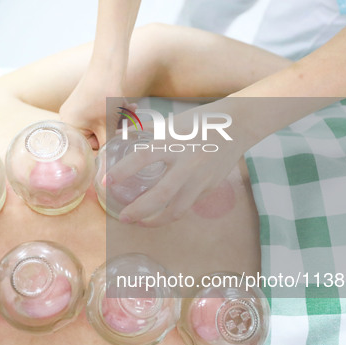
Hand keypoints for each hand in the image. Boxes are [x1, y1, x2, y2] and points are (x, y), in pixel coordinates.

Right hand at [60, 68, 131, 148]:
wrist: (108, 66)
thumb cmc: (104, 96)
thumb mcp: (107, 126)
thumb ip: (107, 147)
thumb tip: (109, 165)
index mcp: (68, 127)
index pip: (87, 147)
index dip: (105, 146)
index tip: (118, 145)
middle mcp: (69, 118)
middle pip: (95, 135)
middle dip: (114, 130)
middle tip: (129, 126)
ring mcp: (77, 108)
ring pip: (101, 123)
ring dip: (118, 119)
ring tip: (130, 110)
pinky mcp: (87, 100)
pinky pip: (101, 113)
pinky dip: (114, 111)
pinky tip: (128, 105)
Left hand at [106, 104, 250, 226]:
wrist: (239, 126)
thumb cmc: (201, 121)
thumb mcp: (173, 123)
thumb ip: (146, 131)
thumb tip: (119, 134)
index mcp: (174, 142)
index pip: (143, 157)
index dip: (123, 170)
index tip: (106, 180)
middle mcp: (187, 163)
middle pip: (160, 194)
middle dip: (139, 210)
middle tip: (122, 217)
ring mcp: (200, 178)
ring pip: (177, 209)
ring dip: (155, 220)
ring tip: (140, 223)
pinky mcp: (209, 188)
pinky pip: (187, 205)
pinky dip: (171, 212)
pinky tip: (160, 213)